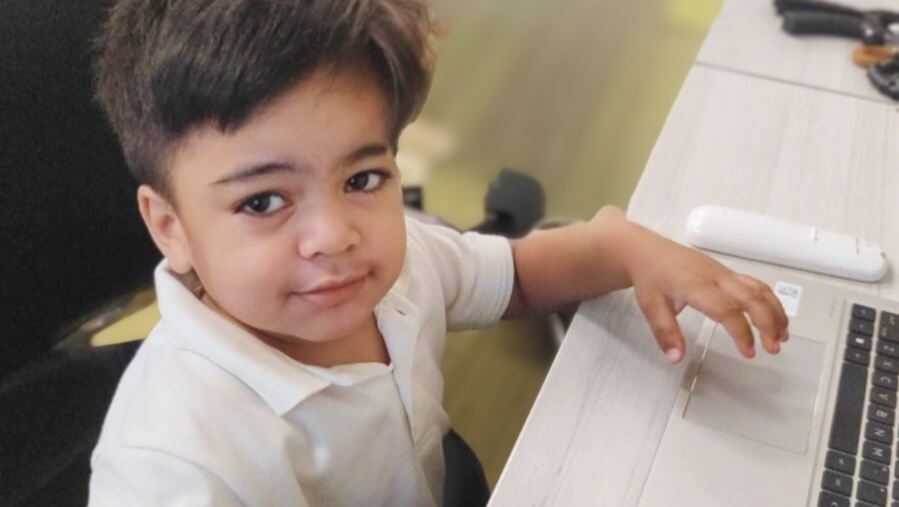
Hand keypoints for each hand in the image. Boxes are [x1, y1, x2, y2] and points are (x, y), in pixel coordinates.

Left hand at [598, 207, 789, 363]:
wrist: (646, 250)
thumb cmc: (650, 276)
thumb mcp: (650, 306)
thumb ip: (664, 332)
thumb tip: (676, 358)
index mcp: (696, 286)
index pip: (727, 309)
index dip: (742, 332)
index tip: (749, 352)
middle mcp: (715, 277)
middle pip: (752, 297)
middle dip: (768, 323)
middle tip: (773, 348)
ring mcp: (723, 273)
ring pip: (759, 289)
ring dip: (775, 312)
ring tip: (782, 336)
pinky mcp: (726, 273)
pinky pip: (755, 284)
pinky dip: (770, 301)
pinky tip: (774, 318)